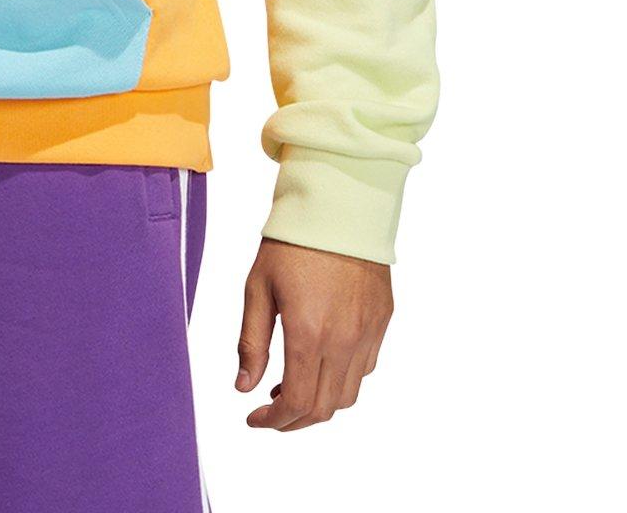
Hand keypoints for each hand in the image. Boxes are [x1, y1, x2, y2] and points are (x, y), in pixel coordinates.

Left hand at [235, 238, 392, 429]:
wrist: (338, 204)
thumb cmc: (292, 242)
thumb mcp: (258, 287)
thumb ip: (251, 342)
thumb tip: (244, 388)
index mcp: (308, 333)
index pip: (296, 403)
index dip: (273, 421)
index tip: (254, 418)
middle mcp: (344, 340)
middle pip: (323, 408)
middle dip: (293, 421)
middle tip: (271, 412)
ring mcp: (368, 332)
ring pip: (348, 394)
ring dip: (319, 403)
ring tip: (292, 386)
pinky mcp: (382, 320)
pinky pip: (366, 367)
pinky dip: (342, 379)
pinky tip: (321, 362)